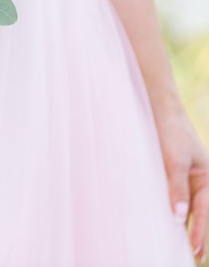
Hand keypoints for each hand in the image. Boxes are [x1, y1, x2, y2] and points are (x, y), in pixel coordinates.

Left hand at [157, 108, 208, 262]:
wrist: (158, 109)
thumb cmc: (169, 132)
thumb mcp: (173, 161)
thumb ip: (177, 188)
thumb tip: (180, 217)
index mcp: (206, 177)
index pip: (204, 210)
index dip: (200, 231)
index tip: (195, 250)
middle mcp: (198, 179)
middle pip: (200, 211)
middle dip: (198, 233)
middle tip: (196, 256)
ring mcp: (184, 176)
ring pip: (187, 205)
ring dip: (185, 223)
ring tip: (182, 246)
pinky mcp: (169, 172)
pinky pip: (173, 195)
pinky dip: (172, 208)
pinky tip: (168, 220)